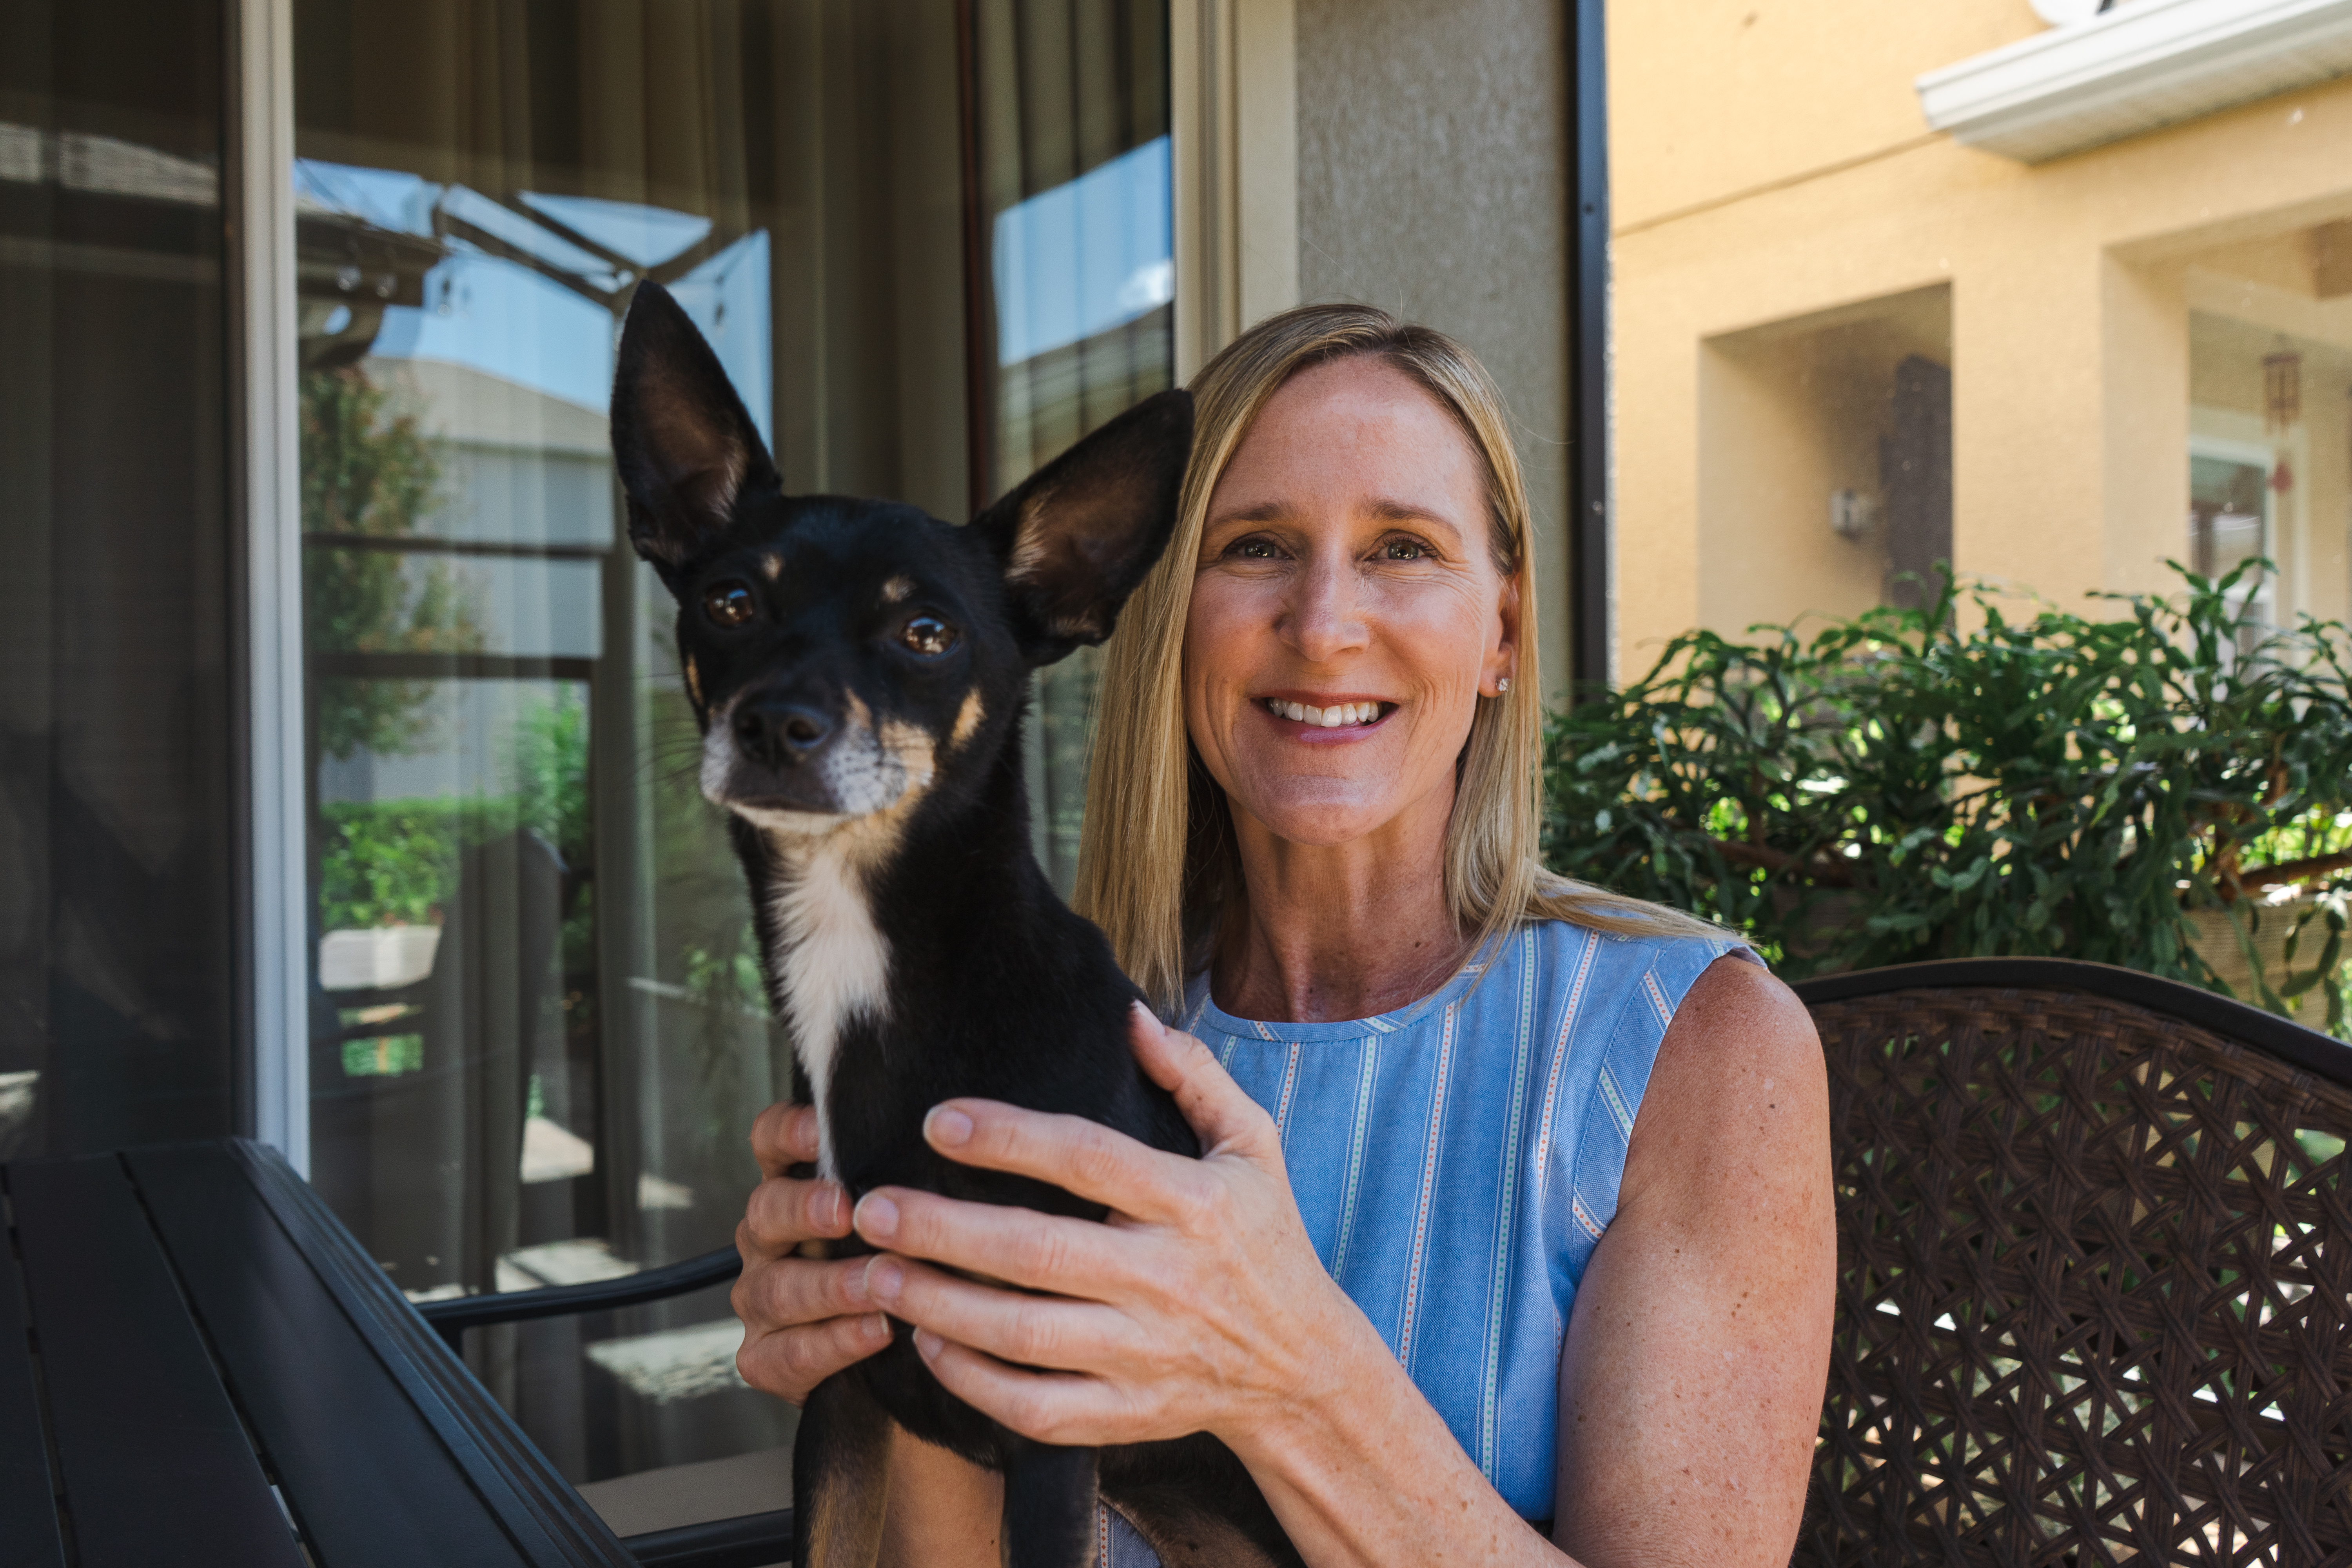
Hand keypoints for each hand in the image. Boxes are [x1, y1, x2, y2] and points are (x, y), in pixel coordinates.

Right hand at [731, 1102, 891, 1404]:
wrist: (896, 1372)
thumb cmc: (908, 1273)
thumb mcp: (908, 1221)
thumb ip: (908, 1186)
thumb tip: (961, 1134)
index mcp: (795, 1191)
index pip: (771, 1144)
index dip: (789, 1132)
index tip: (823, 1131)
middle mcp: (769, 1241)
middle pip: (765, 1210)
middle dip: (804, 1209)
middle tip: (846, 1211)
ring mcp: (760, 1300)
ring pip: (776, 1287)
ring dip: (829, 1285)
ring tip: (875, 1283)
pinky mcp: (764, 1358)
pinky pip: (788, 1351)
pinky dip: (833, 1342)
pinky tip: (876, 1331)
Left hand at [847, 1004, 1381, 1457]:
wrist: (1304, 1370)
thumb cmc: (1267, 1241)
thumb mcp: (1254, 1145)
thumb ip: (1194, 1074)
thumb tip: (1128, 1016)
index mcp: (1194, 1204)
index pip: (1088, 1159)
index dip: (1009, 1137)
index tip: (937, 1120)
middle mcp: (1167, 1280)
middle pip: (1037, 1253)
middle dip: (942, 1230)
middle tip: (869, 1206)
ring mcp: (1146, 1354)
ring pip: (1023, 1335)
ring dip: (939, 1306)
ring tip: (875, 1273)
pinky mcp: (1130, 1415)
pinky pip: (1037, 1408)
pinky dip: (975, 1383)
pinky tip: (929, 1345)